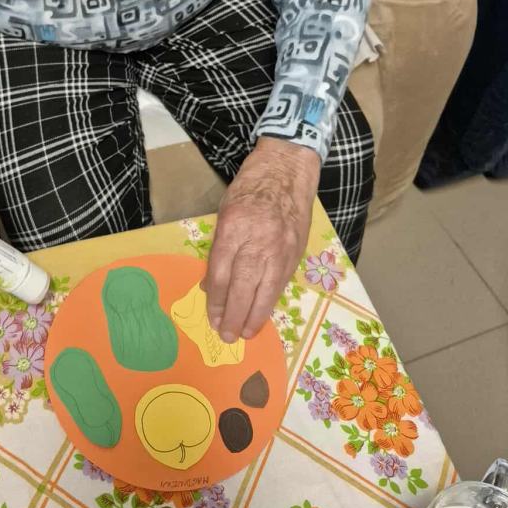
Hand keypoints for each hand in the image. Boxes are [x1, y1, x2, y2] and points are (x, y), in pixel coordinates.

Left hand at [204, 137, 319, 341]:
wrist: (286, 171)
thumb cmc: (250, 188)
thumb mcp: (225, 212)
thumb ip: (220, 248)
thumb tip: (213, 284)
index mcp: (234, 227)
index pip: (222, 273)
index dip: (216, 300)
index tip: (212, 316)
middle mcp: (258, 241)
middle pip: (243, 287)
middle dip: (233, 315)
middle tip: (226, 336)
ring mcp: (281, 248)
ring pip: (266, 291)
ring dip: (255, 317)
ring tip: (245, 334)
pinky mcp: (296, 252)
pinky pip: (281, 284)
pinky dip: (271, 302)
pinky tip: (263, 314)